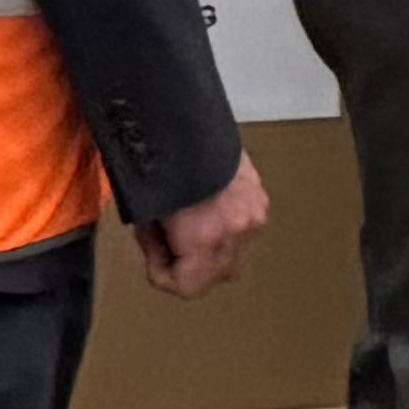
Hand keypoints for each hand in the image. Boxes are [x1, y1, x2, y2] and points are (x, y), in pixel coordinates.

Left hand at [133, 157, 270, 299]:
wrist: (186, 121)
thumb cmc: (163, 159)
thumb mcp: (147, 210)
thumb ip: (157, 244)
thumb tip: (162, 252)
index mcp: (207, 238)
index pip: (187, 288)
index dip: (161, 274)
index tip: (152, 254)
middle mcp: (237, 231)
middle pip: (214, 278)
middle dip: (188, 265)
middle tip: (166, 239)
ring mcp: (254, 215)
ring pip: (233, 257)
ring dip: (210, 249)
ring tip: (188, 221)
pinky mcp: (261, 200)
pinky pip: (243, 231)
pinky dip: (225, 228)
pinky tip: (206, 208)